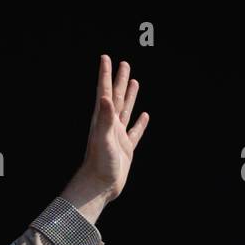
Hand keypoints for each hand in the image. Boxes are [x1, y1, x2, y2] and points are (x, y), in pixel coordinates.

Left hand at [61, 54, 149, 221]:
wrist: (100, 187)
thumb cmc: (99, 164)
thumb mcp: (102, 138)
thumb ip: (105, 118)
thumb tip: (106, 97)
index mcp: (103, 120)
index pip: (105, 92)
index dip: (106, 75)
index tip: (106, 58)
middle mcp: (110, 125)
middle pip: (117, 97)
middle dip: (119, 80)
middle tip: (124, 63)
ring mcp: (118, 136)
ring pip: (126, 111)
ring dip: (130, 96)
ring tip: (134, 81)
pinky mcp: (126, 148)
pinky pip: (135, 132)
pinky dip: (140, 123)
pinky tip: (145, 116)